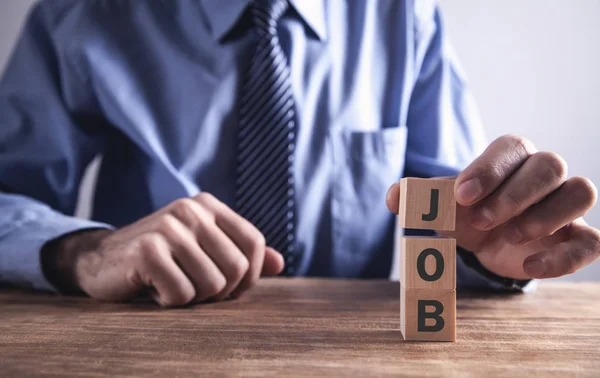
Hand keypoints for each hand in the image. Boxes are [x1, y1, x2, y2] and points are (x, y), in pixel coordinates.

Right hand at [45, 193, 283, 305]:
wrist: (100, 261)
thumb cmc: (160, 259)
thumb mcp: (203, 250)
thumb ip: (240, 253)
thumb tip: (279, 263)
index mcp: (208, 205)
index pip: (254, 243)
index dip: (249, 275)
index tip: (229, 287)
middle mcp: (191, 210)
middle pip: (236, 268)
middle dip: (220, 291)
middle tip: (195, 289)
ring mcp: (168, 227)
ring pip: (212, 285)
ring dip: (193, 298)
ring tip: (172, 284)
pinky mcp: (148, 251)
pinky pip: (182, 294)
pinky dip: (170, 302)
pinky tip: (153, 288)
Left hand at [386, 135, 599, 279]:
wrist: (489, 244)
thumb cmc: (469, 214)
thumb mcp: (444, 206)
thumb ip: (421, 197)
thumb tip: (394, 197)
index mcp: (512, 158)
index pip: (511, 147)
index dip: (489, 169)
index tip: (461, 195)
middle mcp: (544, 175)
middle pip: (550, 164)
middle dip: (513, 194)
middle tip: (480, 220)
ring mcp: (564, 205)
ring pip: (580, 192)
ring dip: (545, 216)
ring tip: (509, 236)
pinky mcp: (577, 237)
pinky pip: (591, 241)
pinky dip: (564, 255)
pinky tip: (529, 266)